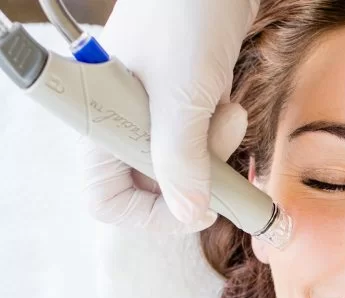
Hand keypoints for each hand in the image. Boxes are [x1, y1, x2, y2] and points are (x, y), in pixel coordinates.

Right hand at [80, 0, 259, 232]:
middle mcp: (124, 121)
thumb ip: (181, 162)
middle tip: (219, 155)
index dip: (150, 215)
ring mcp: (155, 111)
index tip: (196, 209)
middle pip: (155, 185)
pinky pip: (203, 138)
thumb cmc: (187, 17)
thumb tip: (188, 213)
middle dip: (196, 175)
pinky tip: (228, 104)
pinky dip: (220, 130)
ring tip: (226, 113)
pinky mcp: (184, 100)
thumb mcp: (181, 98)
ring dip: (215, 149)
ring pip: (187, 163)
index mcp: (102, 122)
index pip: (108, 198)